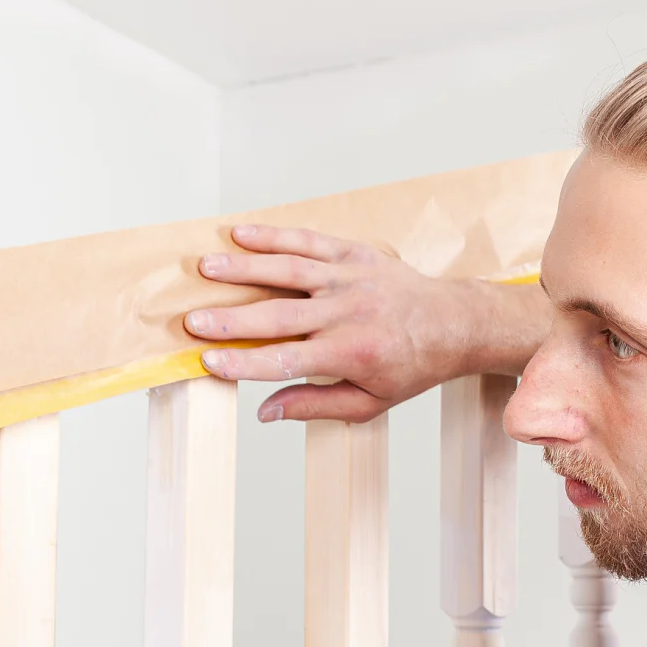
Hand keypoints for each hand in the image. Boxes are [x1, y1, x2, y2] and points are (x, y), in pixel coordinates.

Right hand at [187, 224, 547, 422]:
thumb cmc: (411, 367)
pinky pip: (309, 241)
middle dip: (230, 319)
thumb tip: (264, 412)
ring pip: (287, 270)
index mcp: (350, 354)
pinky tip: (241, 234)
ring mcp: (350, 278)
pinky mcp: (355, 253)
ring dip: (243, 268)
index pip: (285, 360)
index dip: (244, 362)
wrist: (455, 323)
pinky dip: (274, 236)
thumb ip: (314, 405)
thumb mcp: (368, 402)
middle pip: (277, 314)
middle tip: (192, 321)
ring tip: (206, 269)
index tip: (209, 361)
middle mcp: (348, 312)